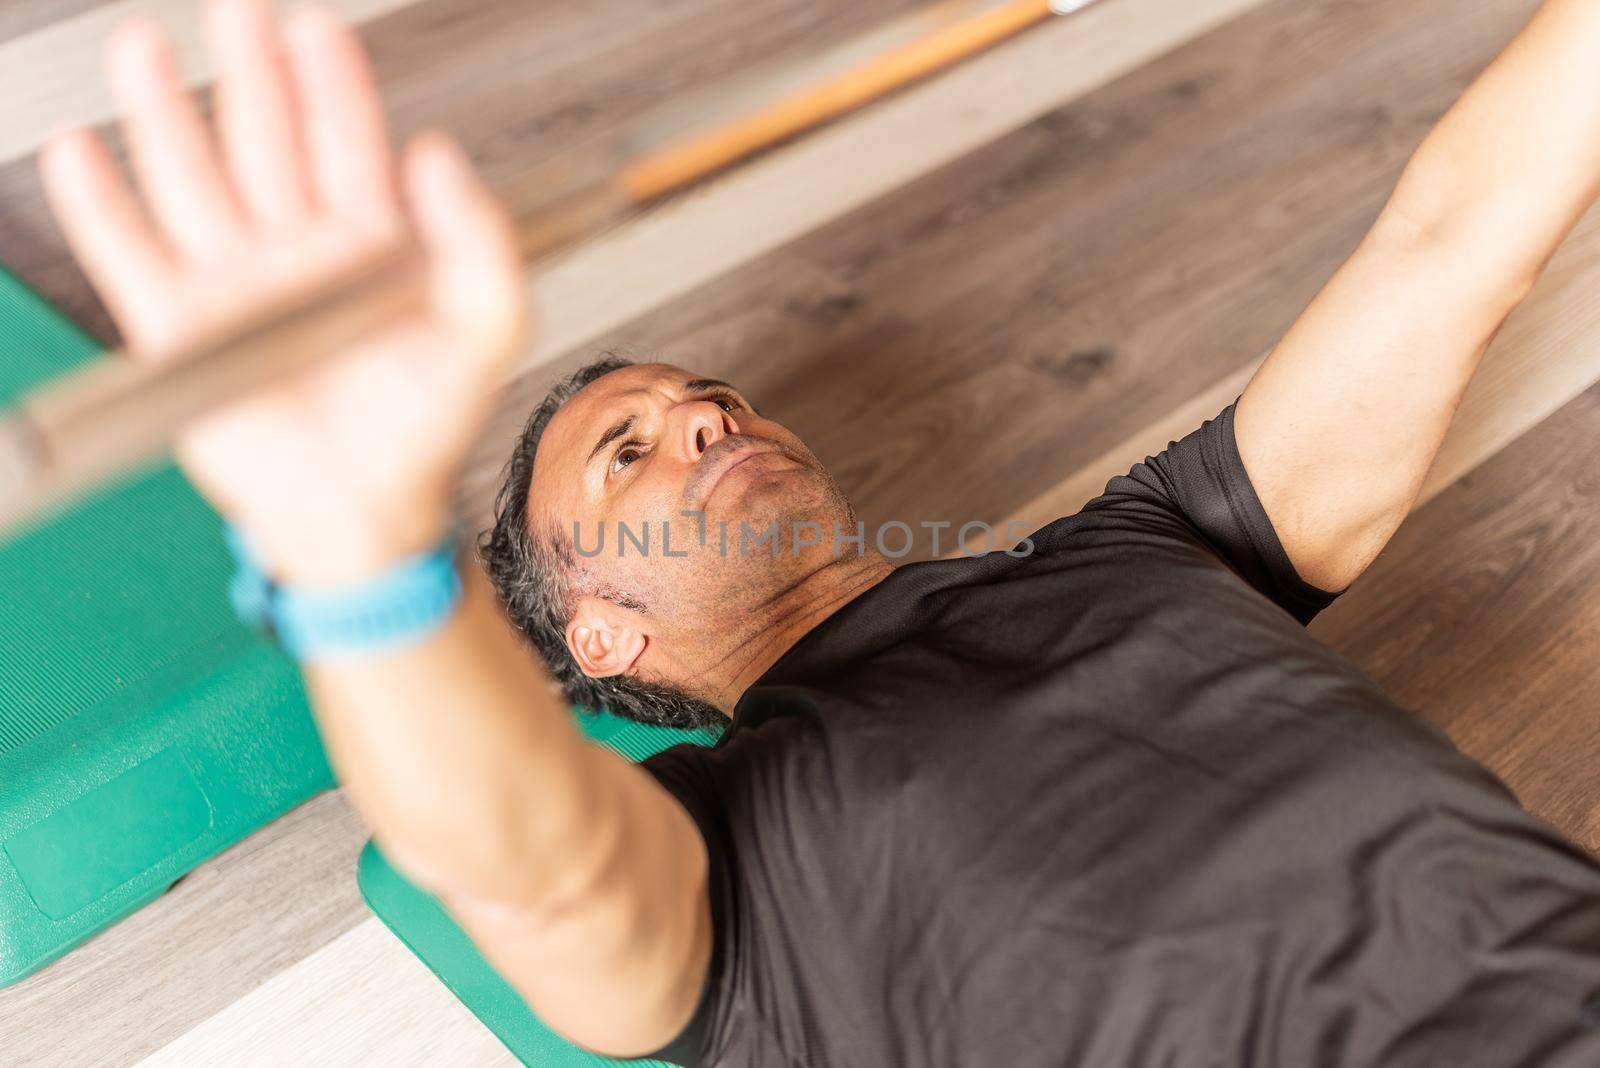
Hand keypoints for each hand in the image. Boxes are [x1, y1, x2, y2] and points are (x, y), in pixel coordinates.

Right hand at [37, 0, 527, 583]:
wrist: (363, 510)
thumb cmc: (425, 428)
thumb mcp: (486, 330)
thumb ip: (482, 241)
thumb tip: (441, 154)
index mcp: (370, 244)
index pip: (346, 141)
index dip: (332, 81)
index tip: (317, 26)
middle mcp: (297, 251)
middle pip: (265, 139)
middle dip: (250, 70)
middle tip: (238, 7)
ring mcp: (235, 284)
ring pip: (192, 177)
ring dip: (166, 114)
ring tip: (145, 49)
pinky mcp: (182, 328)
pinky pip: (131, 252)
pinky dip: (101, 203)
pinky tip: (85, 150)